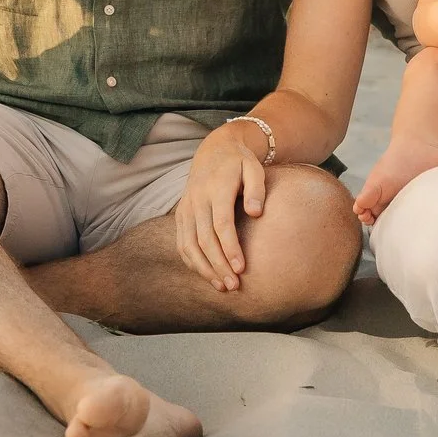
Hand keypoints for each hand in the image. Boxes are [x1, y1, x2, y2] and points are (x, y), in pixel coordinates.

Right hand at [174, 120, 269, 291]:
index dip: (230, 248)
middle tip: (234, 286)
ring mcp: (186, 208)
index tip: (241, 269)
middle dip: (218, 265)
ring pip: (189, 245)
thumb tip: (255, 213)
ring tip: (221, 287)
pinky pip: (182, 243)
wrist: (213, 150)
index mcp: (216, 188)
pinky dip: (192, 262)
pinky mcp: (180, 214)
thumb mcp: (254, 168)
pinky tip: (207, 275)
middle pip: (204, 239)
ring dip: (204, 268)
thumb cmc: (240, 162)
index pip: (221, 224)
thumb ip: (256, 189)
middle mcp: (197, 200)